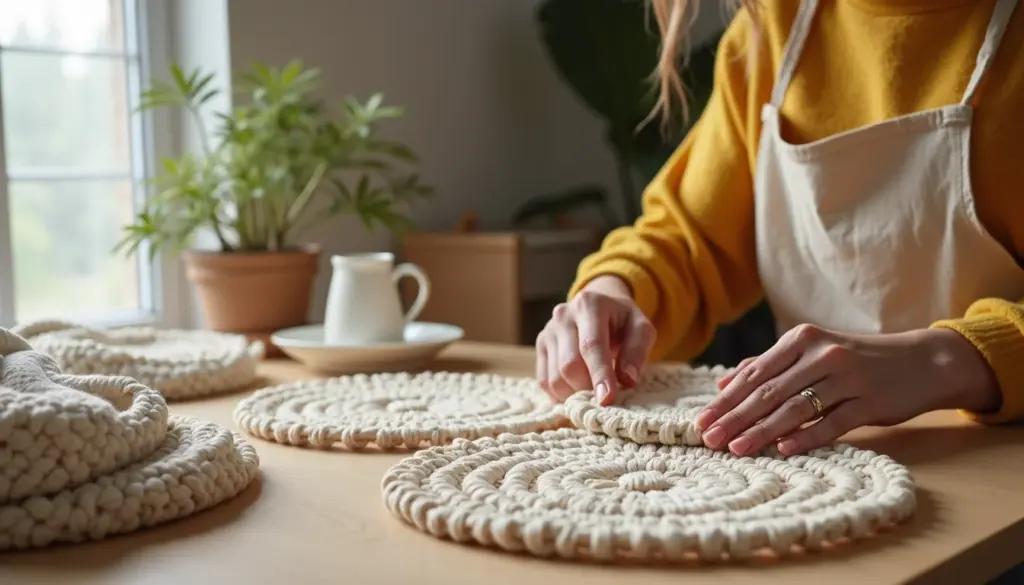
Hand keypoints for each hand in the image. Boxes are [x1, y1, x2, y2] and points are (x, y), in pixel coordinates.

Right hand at [535, 275, 655, 405]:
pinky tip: (578, 389)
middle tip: (606, 395)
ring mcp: (548, 331)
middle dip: (588, 388)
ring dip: (575, 395)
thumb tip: (627, 380)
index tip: (607, 399)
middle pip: (569, 365)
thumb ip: (637, 352)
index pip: (591, 345)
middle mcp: (563, 315)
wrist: (600, 306)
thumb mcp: (641, 329)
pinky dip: (561, 395)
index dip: (599, 374)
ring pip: (554, 378)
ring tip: (593, 391)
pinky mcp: (540, 346)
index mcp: (590, 305)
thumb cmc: (623, 322)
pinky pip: (544, 381)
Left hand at [694, 324, 1000, 456]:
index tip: (701, 420)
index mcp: (803, 339)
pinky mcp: (870, 401)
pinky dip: (805, 436)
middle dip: (735, 417)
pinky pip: (832, 422)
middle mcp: (822, 354)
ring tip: (736, 448)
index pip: (755, 373)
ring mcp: (848, 377)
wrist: (922, 361)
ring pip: (795, 408)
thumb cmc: (858, 359)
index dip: (726, 399)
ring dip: (762, 431)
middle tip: (709, 439)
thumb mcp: (814, 352)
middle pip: (769, 392)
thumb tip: (724, 383)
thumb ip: (770, 365)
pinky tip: (782, 449)